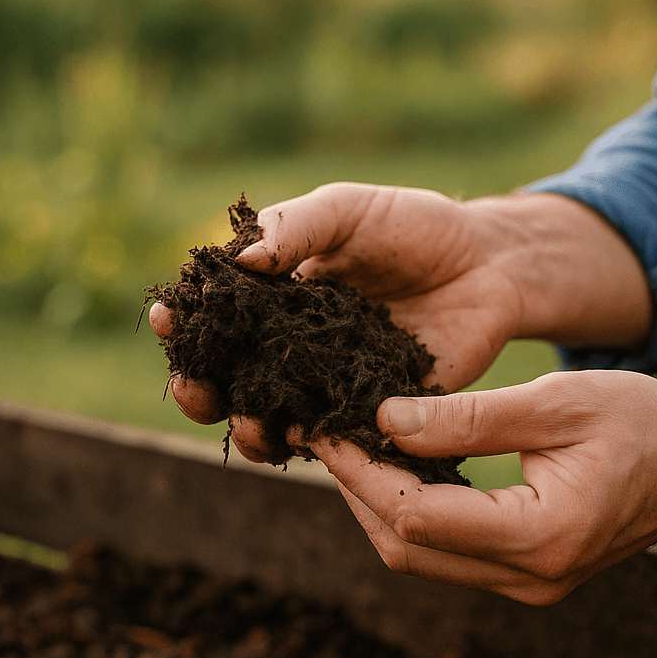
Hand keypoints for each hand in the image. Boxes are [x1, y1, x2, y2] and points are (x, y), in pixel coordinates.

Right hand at [149, 182, 652, 461]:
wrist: (490, 264)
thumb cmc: (413, 227)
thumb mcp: (349, 210)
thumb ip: (296, 226)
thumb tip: (243, 260)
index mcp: (270, 300)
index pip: (211, 319)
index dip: (183, 323)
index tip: (166, 318)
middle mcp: (288, 351)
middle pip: (226, 383)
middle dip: (199, 391)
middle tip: (194, 387)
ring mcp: (327, 388)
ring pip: (271, 422)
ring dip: (249, 430)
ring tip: (250, 423)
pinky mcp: (372, 417)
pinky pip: (337, 442)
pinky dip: (318, 446)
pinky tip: (310, 439)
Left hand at [298, 374, 656, 604]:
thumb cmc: (643, 421)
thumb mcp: (557, 402)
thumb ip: (467, 417)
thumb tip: (383, 420)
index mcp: (539, 535)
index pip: (416, 515)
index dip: (361, 473)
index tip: (325, 425)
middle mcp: (530, 578)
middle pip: (407, 547)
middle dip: (357, 491)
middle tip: (324, 432)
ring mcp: (528, 586)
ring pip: (421, 557)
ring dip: (379, 504)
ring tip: (350, 444)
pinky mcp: (527, 577)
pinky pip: (448, 553)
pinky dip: (414, 512)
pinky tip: (397, 464)